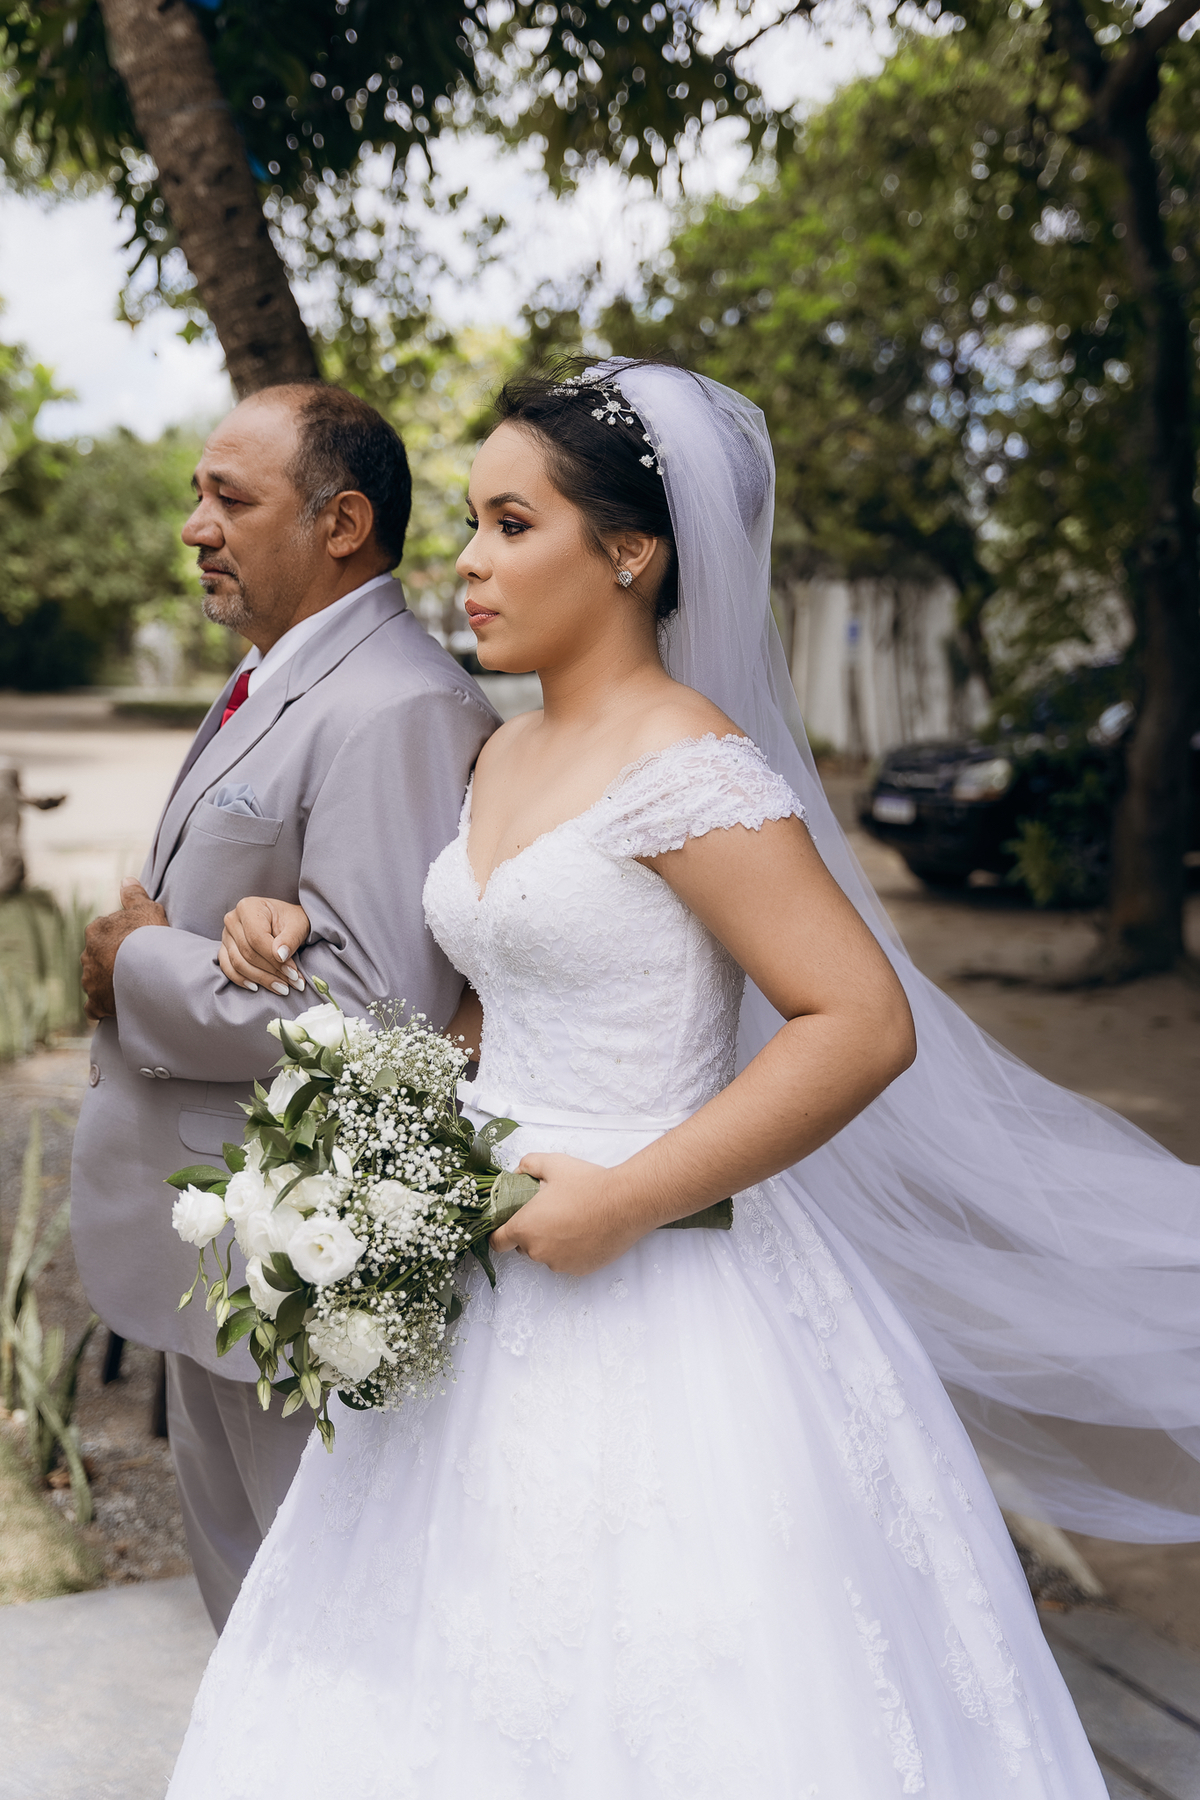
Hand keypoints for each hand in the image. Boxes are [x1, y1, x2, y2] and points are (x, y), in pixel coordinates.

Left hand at [81, 877, 167, 1019]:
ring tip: (131, 986)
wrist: (149, 969)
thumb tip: (125, 880)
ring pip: (96, 980)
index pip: (105, 932)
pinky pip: (94, 1006)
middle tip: (137, 965)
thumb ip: (135, 895)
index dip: (123, 937)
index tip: (139, 943)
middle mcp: (87, 955)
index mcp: (97, 930)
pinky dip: (102, 1006)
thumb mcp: (147, 909)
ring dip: (108, 983)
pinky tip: (115, 1006)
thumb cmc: (149, 937)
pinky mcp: (96, 1002)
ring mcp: (90, 980)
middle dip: (112, 960)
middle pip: (98, 956)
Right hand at [219, 897, 310, 993]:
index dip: (274, 959)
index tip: (293, 973)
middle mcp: (232, 919)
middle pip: (248, 953)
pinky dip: (242, 980)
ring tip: (282, 987)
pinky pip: (228, 968)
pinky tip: (257, 987)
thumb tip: (280, 956)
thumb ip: (290, 939)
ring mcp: (226, 935)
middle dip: (272, 972)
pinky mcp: (224, 949)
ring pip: (238, 963)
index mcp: (248, 908)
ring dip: (261, 979)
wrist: (285, 921)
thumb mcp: (298, 925)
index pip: (257, 939)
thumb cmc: (291, 921)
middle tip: (293, 983)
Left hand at [489, 1153, 644, 1275]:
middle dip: (531, 1231)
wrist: (626, 1203)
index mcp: (525, 1228)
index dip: (500, 1231)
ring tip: (572, 1218)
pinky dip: (571, 1249)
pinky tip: (585, 1230)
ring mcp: (560, 1264)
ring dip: (552, 1241)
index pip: (497, 1242)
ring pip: (547, 1254)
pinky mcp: (580, 1269)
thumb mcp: (553, 1163)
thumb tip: (518, 1172)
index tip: (510, 1222)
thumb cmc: (588, 1184)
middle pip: (524, 1246)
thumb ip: (528, 1165)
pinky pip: (567, 1260)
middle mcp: (538, 1251)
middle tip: (549, 1210)